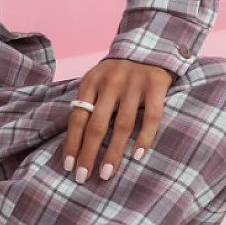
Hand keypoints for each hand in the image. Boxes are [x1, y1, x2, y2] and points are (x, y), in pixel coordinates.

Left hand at [64, 57, 175, 183]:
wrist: (149, 46)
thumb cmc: (117, 73)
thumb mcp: (97, 80)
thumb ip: (88, 103)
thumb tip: (74, 140)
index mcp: (91, 82)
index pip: (78, 118)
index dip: (72, 143)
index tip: (69, 166)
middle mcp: (110, 82)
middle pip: (97, 125)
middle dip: (88, 154)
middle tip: (84, 178)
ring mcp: (134, 84)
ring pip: (123, 125)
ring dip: (114, 152)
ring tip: (107, 173)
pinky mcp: (156, 85)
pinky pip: (152, 116)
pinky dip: (145, 137)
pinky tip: (138, 156)